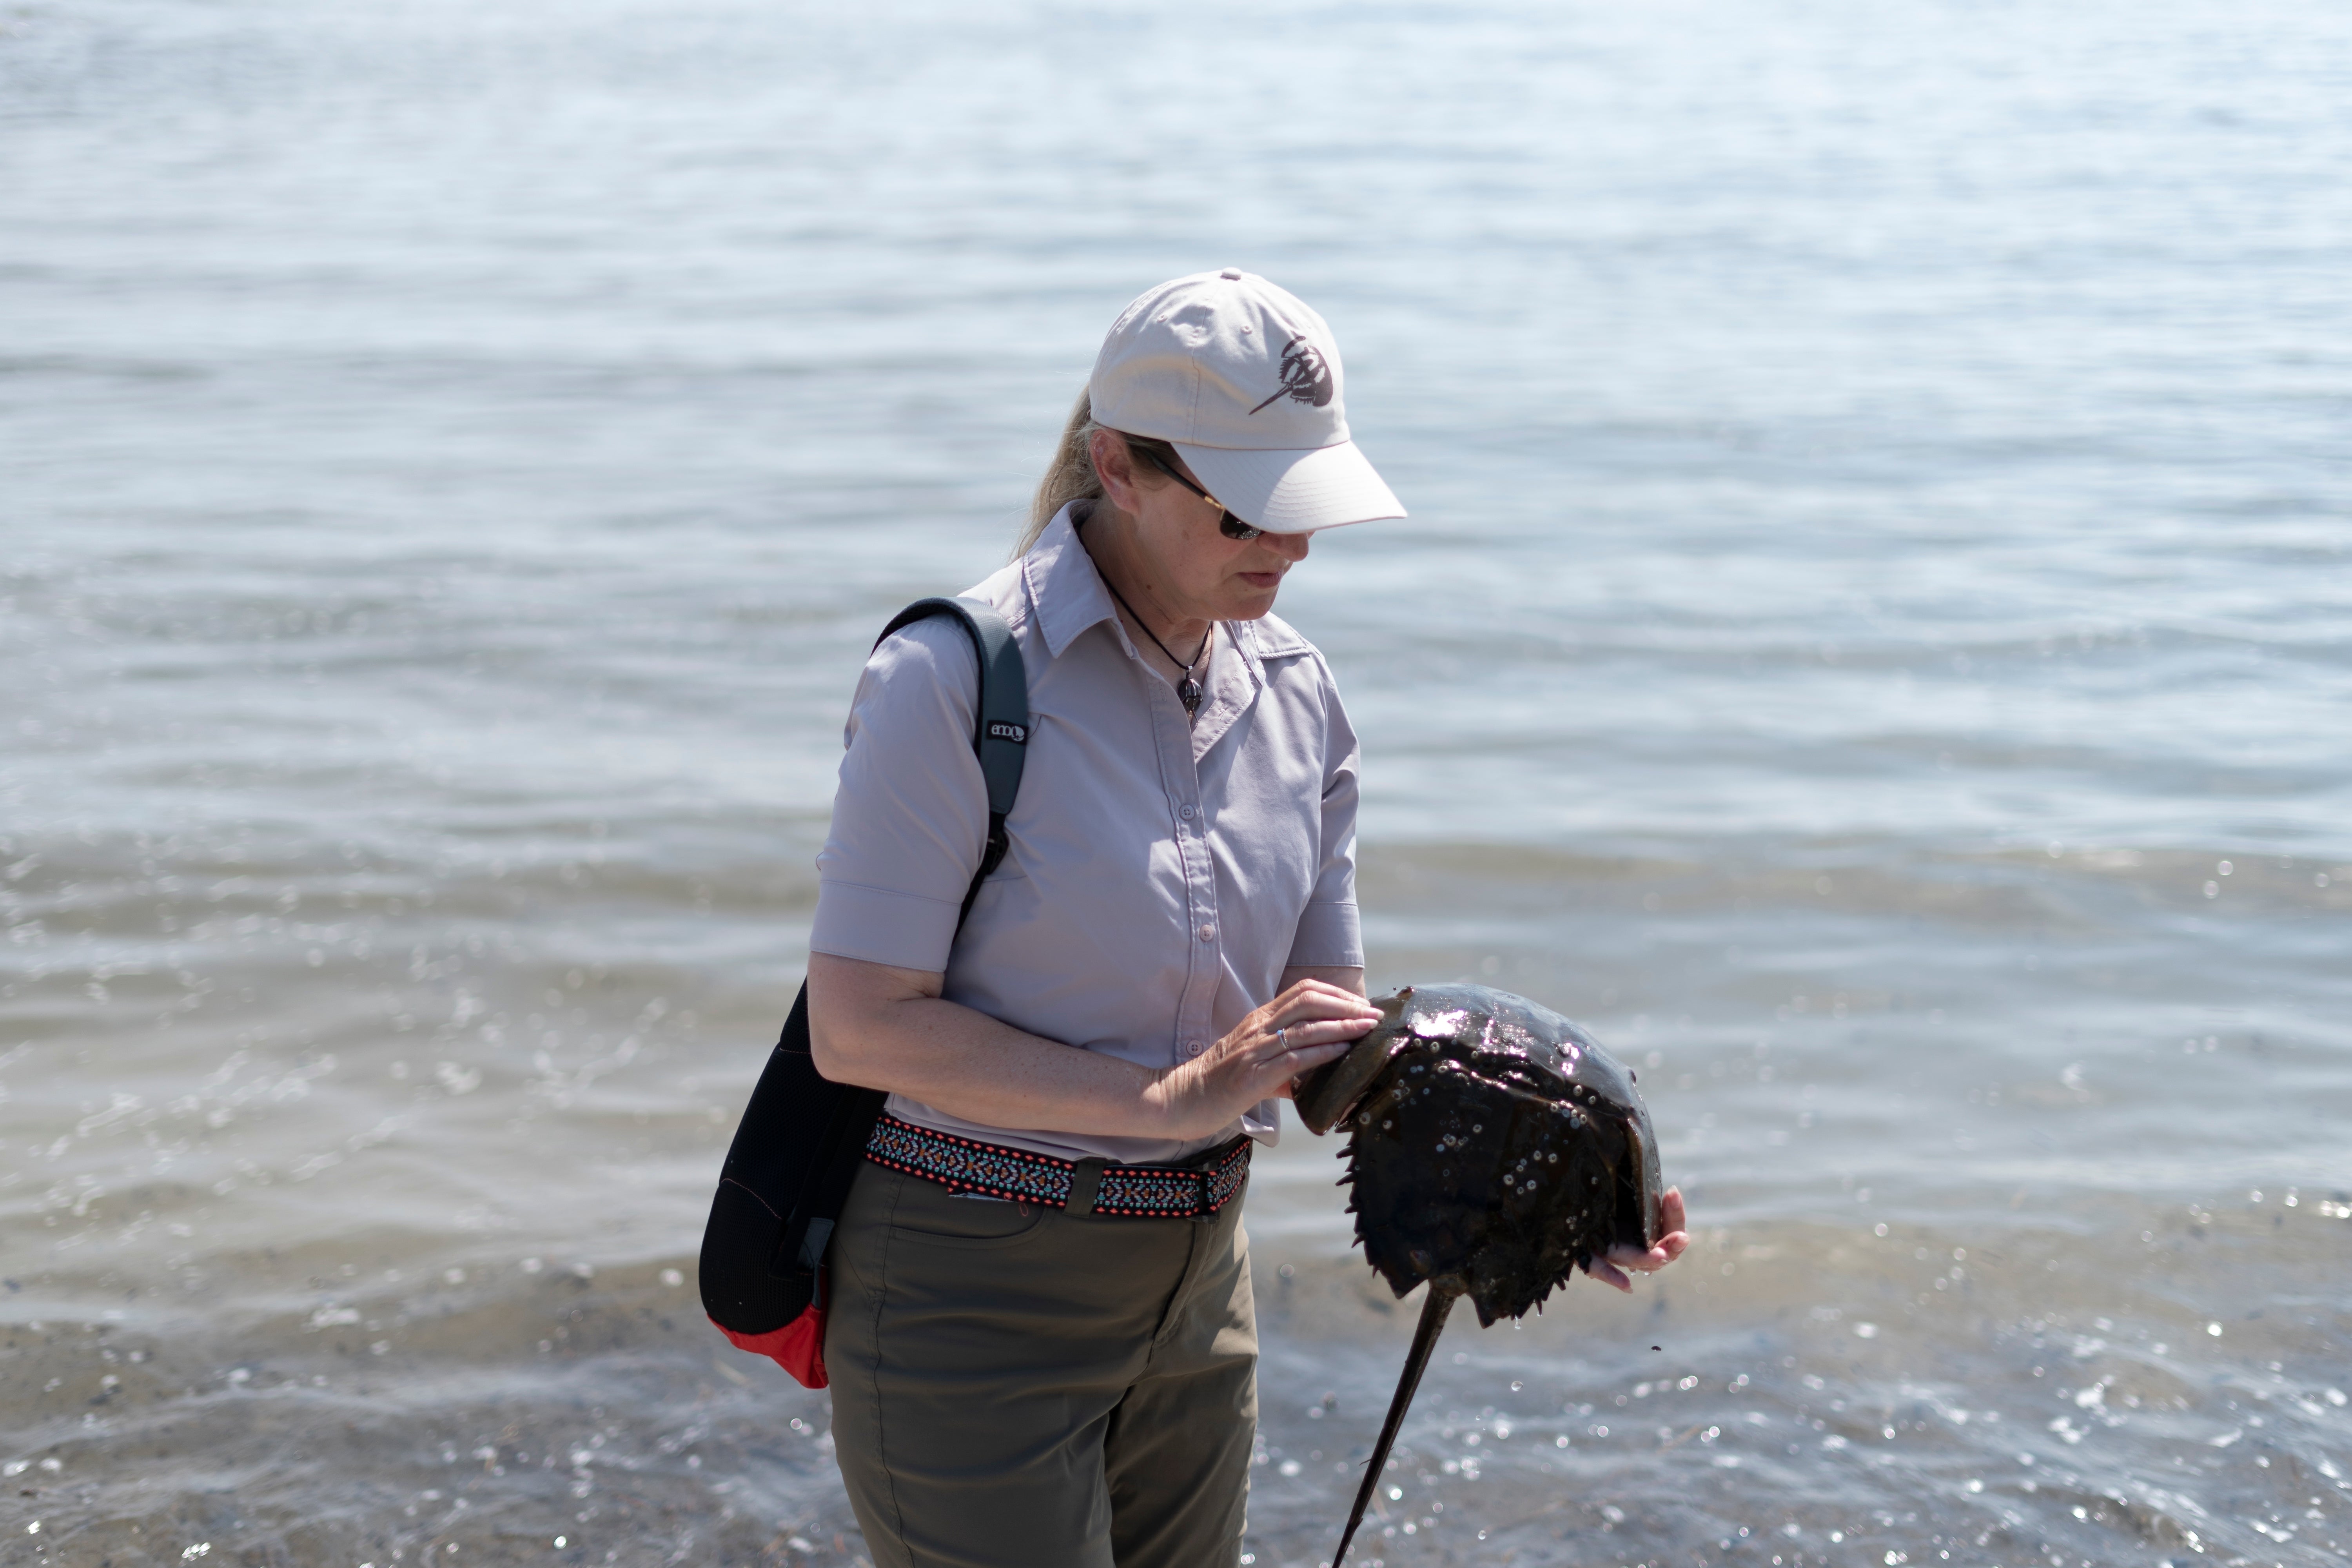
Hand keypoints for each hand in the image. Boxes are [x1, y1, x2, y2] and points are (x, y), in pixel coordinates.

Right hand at [1150, 980, 1381, 1139]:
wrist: (1183, 1099)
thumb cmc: (1221, 1082)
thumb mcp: (1258, 1065)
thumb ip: (1288, 1066)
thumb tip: (1320, 1075)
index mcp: (1260, 1020)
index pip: (1303, 991)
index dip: (1336, 994)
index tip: (1362, 1006)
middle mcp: (1258, 1028)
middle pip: (1308, 1000)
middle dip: (1346, 1005)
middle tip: (1372, 1015)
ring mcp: (1255, 1049)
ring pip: (1304, 1027)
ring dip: (1341, 1026)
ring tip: (1367, 1029)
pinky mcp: (1252, 1075)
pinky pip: (1292, 1058)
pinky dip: (1321, 1053)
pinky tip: (1340, 1053)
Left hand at [1585, 1187, 1689, 1291]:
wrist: (1567, 1204)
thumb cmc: (1600, 1195)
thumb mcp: (1624, 1193)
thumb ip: (1642, 1195)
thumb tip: (1670, 1190)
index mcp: (1642, 1229)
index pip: (1668, 1230)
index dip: (1674, 1217)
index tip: (1674, 1195)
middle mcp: (1629, 1244)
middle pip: (1657, 1252)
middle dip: (1671, 1244)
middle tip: (1681, 1237)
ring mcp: (1610, 1252)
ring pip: (1631, 1259)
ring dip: (1647, 1259)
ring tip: (1660, 1256)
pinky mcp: (1585, 1254)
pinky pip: (1598, 1267)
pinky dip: (1611, 1276)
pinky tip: (1626, 1285)